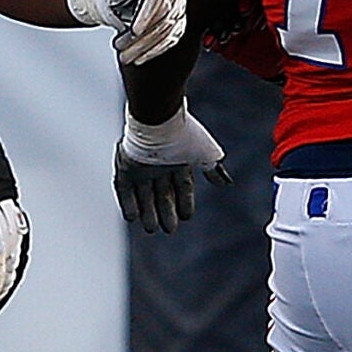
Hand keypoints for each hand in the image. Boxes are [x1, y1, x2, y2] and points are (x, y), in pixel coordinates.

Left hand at [68, 0, 189, 64]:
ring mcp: (178, 6)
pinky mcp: (179, 22)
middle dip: (143, 35)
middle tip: (121, 47)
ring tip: (125, 56)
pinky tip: (140, 59)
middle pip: (164, 14)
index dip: (147, 13)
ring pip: (168, 30)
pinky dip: (155, 51)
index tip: (134, 30)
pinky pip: (172, 39)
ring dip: (145, 46)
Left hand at [114, 106, 229, 234]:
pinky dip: (128, 203)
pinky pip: (124, 189)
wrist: (158, 121)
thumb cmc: (184, 135)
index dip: (185, 202)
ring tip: (152, 229)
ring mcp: (140, 166)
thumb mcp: (205, 154)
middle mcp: (159, 165)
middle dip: (166, 212)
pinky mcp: (124, 166)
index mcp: (178, 161)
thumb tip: (226, 183)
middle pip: (162, 194)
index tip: (187, 217)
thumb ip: (214, 170)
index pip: (182, 187)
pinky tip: (133, 219)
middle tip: (170, 230)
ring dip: (148, 212)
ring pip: (144, 194)